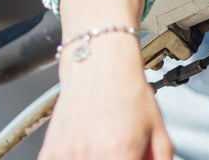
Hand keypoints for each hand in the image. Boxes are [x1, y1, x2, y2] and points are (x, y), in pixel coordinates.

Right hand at [38, 0, 172, 159]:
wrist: (98, 58)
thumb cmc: (127, 88)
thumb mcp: (157, 128)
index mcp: (121, 153)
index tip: (134, 157)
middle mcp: (92, 155)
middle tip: (122, 151)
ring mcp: (68, 154)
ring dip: (97, 159)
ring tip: (105, 145)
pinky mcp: (50, 151)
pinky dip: (78, 158)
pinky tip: (87, 145)